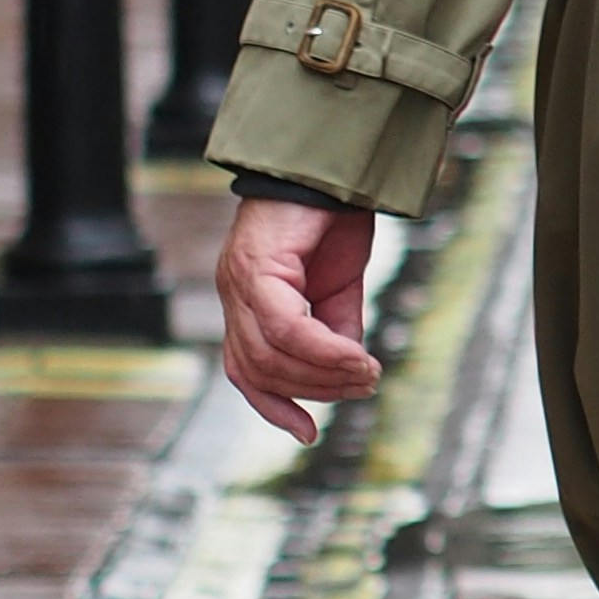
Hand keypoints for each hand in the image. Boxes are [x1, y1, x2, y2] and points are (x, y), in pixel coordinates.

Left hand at [217, 196, 381, 443]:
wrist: (333, 166)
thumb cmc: (331, 219)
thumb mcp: (338, 286)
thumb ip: (336, 329)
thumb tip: (348, 373)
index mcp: (246, 302)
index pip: (244, 370)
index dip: (272, 407)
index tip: (306, 432)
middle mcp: (233, 294)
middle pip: (259, 369)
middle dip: (314, 389)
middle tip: (362, 385)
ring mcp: (238, 281)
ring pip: (269, 353)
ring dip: (321, 373)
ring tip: (365, 373)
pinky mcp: (255, 267)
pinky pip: (284, 325)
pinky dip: (320, 348)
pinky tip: (353, 356)